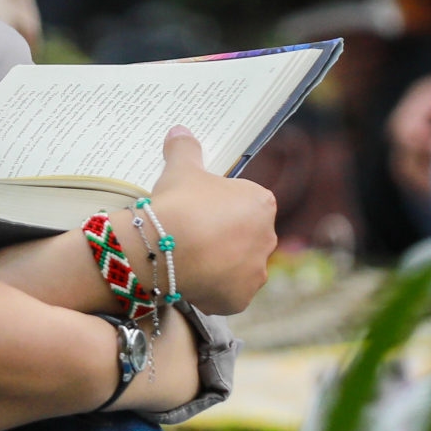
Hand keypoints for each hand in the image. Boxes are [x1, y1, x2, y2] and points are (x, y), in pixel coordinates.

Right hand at [140, 126, 278, 313]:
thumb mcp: (181, 169)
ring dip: (221, 265)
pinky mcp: (240, 299)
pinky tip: (192, 280)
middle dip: (224, 237)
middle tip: (192, 235)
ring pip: (238, 267)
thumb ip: (185, 149)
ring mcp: (255, 272)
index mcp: (261, 204)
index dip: (221, 207)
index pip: (247, 205)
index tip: (199, 210)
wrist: (163, 247)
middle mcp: (267, 239)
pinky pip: (228, 294)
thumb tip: (179, 130)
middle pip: (245, 237)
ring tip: (190, 259)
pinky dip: (214, 290)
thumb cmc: (179, 203)